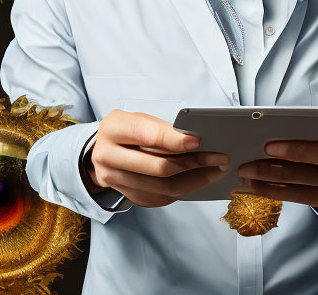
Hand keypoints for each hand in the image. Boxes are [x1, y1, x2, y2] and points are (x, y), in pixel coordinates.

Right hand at [86, 109, 228, 207]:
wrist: (98, 152)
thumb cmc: (126, 131)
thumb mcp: (138, 119)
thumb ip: (161, 129)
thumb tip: (195, 142)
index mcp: (113, 129)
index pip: (148, 136)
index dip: (175, 140)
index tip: (199, 141)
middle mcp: (109, 157)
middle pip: (158, 167)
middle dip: (194, 163)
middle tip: (220, 159)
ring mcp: (115, 181)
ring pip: (162, 188)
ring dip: (195, 181)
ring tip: (216, 171)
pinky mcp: (126, 196)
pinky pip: (159, 198)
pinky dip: (183, 190)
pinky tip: (199, 181)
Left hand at [234, 139, 317, 213]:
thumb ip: (317, 140)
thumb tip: (277, 134)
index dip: (298, 151)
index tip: (269, 146)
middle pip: (310, 176)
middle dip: (274, 170)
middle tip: (246, 165)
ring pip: (305, 192)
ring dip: (272, 186)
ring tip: (247, 180)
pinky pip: (305, 200)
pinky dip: (281, 194)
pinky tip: (262, 189)